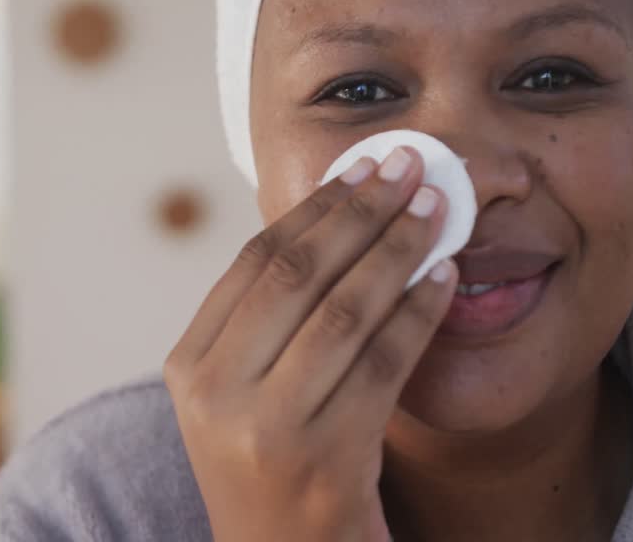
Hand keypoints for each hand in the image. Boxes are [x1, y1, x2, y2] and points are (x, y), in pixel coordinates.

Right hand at [164, 147, 458, 541]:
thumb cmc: (271, 467)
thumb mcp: (241, 394)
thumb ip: (269, 319)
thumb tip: (339, 216)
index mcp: (190, 366)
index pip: (257, 261)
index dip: (317, 207)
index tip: (363, 168)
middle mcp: (216, 394)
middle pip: (299, 273)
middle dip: (362, 210)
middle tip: (410, 166)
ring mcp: (268, 431)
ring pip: (344, 311)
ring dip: (398, 249)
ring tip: (437, 210)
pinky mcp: (326, 462)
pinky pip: (383, 364)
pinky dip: (418, 311)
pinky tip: (443, 277)